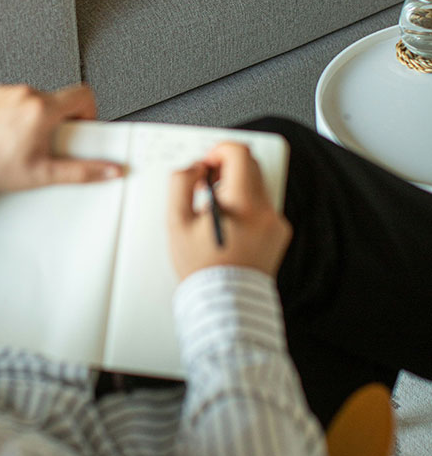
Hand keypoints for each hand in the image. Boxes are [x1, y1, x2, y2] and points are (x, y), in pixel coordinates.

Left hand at [0, 83, 122, 191]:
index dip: (89, 112)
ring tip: (30, 141)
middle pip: (61, 98)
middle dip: (63, 120)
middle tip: (52, 142)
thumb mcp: (44, 174)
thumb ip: (83, 172)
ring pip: (40, 98)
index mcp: (42, 109)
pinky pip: (20, 98)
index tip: (81, 128)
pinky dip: (22, 113)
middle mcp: (26, 94)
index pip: (84, 94)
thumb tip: (109, 171)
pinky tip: (14, 134)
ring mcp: (9, 92)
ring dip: (42, 116)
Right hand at [167, 141, 291, 280]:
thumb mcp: (176, 223)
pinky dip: (246, 206)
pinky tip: (229, 225)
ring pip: (256, 185)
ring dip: (235, 187)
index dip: (218, 151)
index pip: (239, 154)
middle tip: (206, 184)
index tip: (207, 163)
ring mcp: (276, 224)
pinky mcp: (278, 235)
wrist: (226, 304)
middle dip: (226, 168)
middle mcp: (266, 211)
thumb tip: (193, 168)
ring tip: (215, 210)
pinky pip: (262, 206)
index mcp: (244, 204)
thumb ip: (181, 184)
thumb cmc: (202, 269)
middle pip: (250, 166)